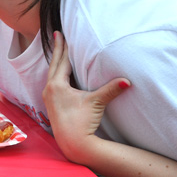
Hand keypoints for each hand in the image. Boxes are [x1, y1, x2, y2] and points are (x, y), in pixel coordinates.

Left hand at [42, 31, 130, 163]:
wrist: (73, 144)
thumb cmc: (82, 122)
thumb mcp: (96, 103)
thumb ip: (110, 90)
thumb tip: (128, 81)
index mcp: (56, 85)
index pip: (61, 61)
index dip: (64, 47)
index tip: (60, 33)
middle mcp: (49, 90)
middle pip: (54, 64)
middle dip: (57, 49)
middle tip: (56, 34)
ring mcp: (48, 98)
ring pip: (51, 74)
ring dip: (56, 62)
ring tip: (58, 51)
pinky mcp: (51, 105)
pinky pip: (52, 83)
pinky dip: (56, 74)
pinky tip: (60, 74)